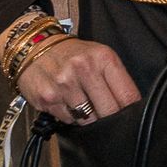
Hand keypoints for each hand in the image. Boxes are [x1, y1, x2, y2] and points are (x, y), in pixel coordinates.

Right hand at [13, 37, 139, 123]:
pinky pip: (68, 120)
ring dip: (88, 116)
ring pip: (88, 119)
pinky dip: (70, 116)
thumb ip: (117, 79)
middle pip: (109, 111)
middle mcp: (83, 69)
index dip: (131, 111)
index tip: (130, 115)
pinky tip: (66, 102)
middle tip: (105, 111)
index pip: (127, 95)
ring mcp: (63, 84)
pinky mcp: (47, 98)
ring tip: (82, 102)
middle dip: (110, 116)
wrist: (35, 47)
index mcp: (103, 58)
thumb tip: (131, 107)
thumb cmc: (72, 54)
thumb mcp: (100, 56)